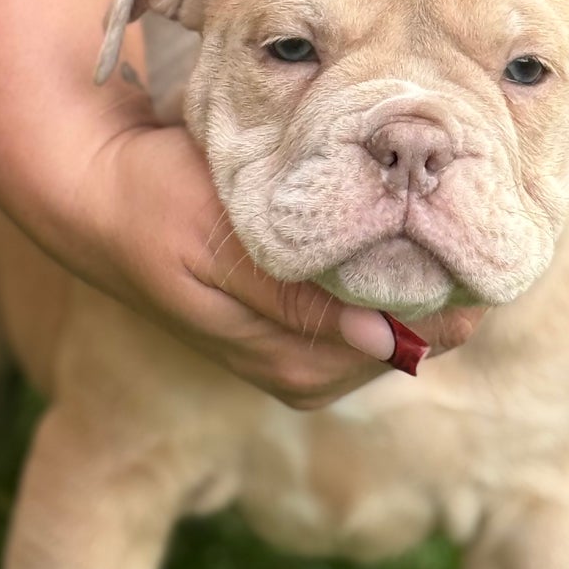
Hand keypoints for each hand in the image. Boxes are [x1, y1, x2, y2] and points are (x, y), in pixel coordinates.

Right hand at [62, 119, 483, 409]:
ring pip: (401, 319)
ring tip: (424, 204)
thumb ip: (296, 301)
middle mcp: (308, 371)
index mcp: (293, 363)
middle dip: (438, 275)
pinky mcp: (300, 326)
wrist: (99, 196)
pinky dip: (388, 266)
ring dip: (416, 268)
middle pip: (417, 334)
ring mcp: (306, 352)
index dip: (450, 287)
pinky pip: (374, 304)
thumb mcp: (217, 247)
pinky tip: (389, 224)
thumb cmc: (154, 207)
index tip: (469, 222)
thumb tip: (384, 341)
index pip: (415, 340)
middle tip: (453, 199)